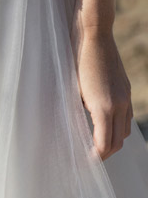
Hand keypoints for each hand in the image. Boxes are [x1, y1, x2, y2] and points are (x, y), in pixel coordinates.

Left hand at [70, 22, 132, 159]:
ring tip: (96, 146)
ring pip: (125, 130)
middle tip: (89, 160)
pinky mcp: (126, 89)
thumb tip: (76, 131)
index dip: (94, 158)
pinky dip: (117, 126)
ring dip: (112, 141)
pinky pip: (126, 116)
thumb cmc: (75, 60)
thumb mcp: (71, 90)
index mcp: (103, 106)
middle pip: (117, 141)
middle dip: (104, 154)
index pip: (104, 145)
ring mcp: (125, 96)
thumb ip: (77, 112)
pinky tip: (104, 126)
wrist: (94, 34)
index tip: (84, 164)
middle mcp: (119, 104)